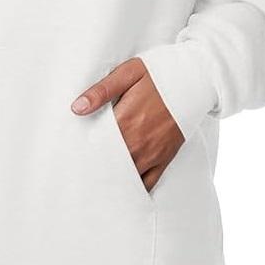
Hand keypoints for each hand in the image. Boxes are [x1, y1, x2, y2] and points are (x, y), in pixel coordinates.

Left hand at [72, 57, 183, 191]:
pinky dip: (134, 188)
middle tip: (75, 174)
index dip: (80, 151)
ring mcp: (152, 153)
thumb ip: (102, 91)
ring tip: (93, 184)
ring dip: (110, 179)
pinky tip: (122, 191)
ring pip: (125, 176)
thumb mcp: (128, 73)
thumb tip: (77, 108)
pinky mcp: (165, 158)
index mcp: (125, 121)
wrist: (196, 79)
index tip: (68, 156)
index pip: (95, 144)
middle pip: (107, 163)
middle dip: (92, 167)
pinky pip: (148, 182)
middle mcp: (137, 142)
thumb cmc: (160, 73)